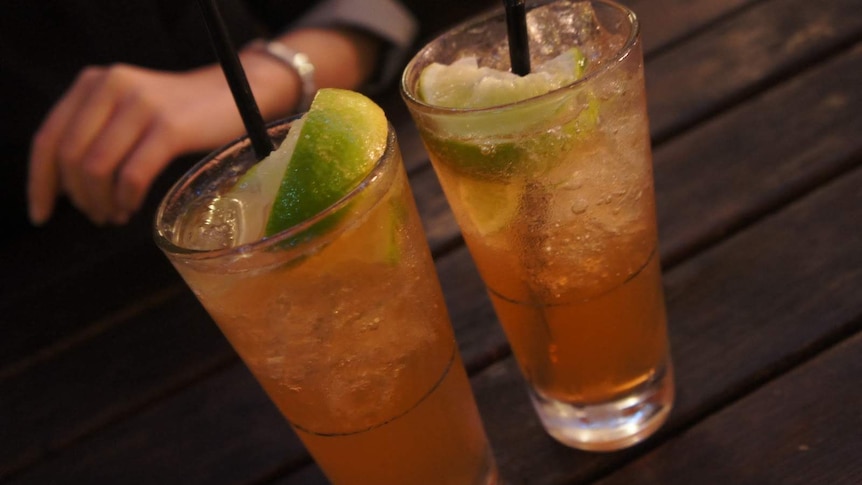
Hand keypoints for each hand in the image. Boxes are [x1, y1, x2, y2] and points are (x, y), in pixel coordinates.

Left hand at [28, 63, 249, 225]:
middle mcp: (112, 86)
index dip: (39, 182)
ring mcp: (141, 105)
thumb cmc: (183, 112)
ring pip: (97, 168)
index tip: (42, 213)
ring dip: (102, 202)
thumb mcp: (130, 108)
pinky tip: (132, 207)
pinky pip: (132, 175)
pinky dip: (126, 199)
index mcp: (94, 82)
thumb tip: (68, 186)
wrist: (238, 92)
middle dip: (79, 197)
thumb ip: (97, 131)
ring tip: (115, 214)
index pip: (48, 138)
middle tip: (95, 216)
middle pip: (70, 157)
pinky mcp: (169, 127)